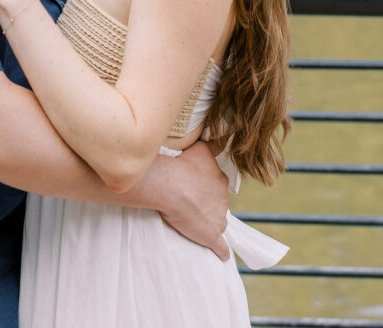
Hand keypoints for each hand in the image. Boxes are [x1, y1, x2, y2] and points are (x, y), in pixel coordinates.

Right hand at [156, 142, 229, 259]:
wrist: (170, 186)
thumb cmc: (182, 165)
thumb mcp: (200, 149)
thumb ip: (214, 145)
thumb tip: (224, 139)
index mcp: (220, 180)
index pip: (218, 184)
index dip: (208, 185)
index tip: (197, 186)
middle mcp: (223, 199)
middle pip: (219, 203)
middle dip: (209, 203)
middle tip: (192, 201)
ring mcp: (219, 219)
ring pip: (219, 221)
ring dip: (210, 222)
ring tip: (195, 221)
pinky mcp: (212, 236)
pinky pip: (221, 247)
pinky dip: (221, 251)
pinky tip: (221, 255)